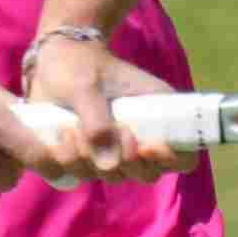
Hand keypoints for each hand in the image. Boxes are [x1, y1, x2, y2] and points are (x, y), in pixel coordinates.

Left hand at [23, 34, 199, 179]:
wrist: (52, 60)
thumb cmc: (79, 65)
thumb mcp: (87, 86)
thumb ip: (97, 121)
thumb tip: (108, 164)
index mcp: (158, 116)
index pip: (184, 156)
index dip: (171, 160)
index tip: (146, 146)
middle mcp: (140, 139)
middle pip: (147, 173)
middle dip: (124, 161)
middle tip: (101, 132)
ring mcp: (113, 150)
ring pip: (112, 176)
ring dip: (88, 160)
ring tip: (70, 128)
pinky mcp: (87, 157)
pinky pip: (80, 175)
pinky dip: (66, 164)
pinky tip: (57, 140)